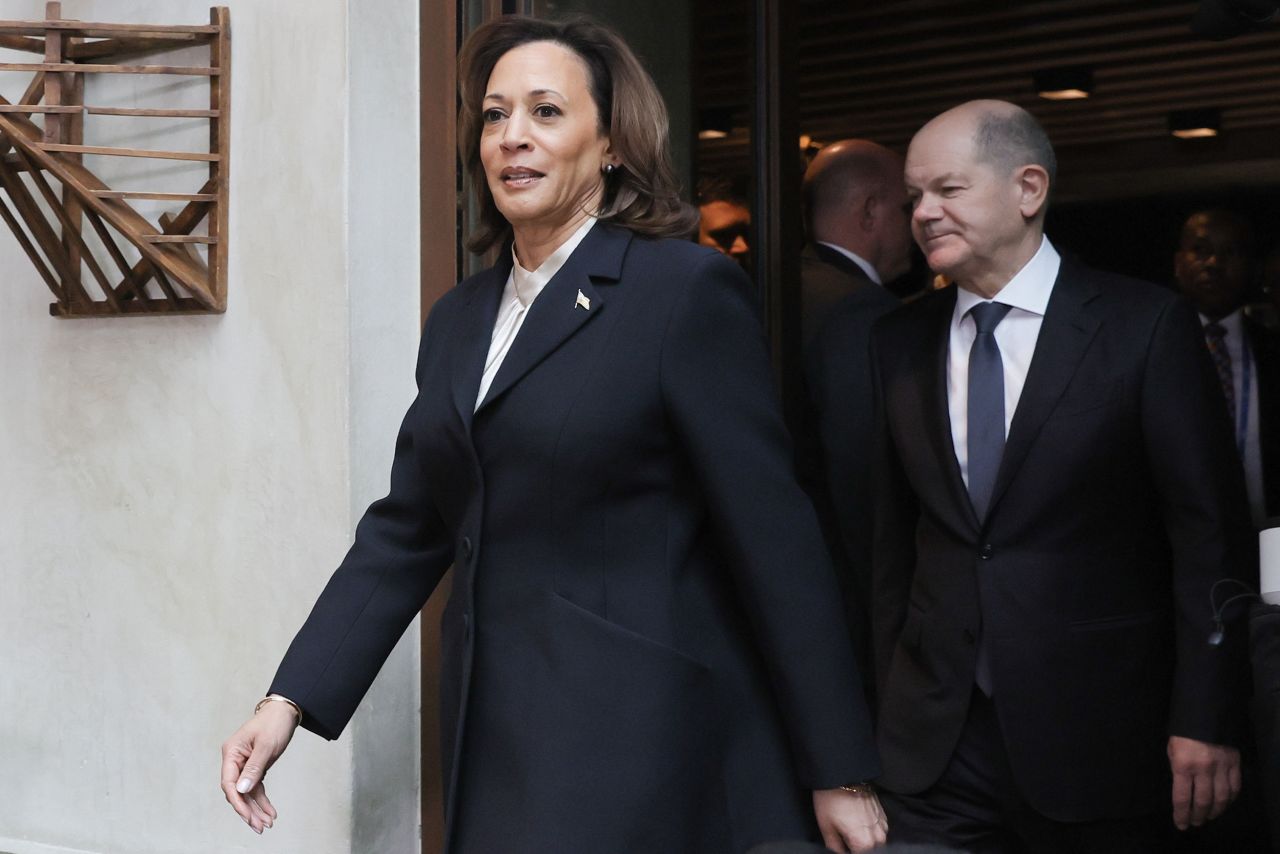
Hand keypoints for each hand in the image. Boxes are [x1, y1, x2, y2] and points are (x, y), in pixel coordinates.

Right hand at [220, 702, 298, 832]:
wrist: (286, 711)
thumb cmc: (274, 723)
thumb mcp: (266, 745)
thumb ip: (254, 768)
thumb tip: (241, 790)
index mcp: (231, 752)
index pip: (228, 782)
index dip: (237, 801)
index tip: (247, 815)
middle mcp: (234, 760)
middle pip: (237, 791)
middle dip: (248, 810)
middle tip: (259, 826)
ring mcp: (244, 765)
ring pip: (247, 792)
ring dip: (256, 809)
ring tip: (266, 824)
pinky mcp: (255, 768)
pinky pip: (255, 788)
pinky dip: (262, 800)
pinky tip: (270, 812)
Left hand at [813, 787, 887, 851]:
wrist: (843, 773)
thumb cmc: (831, 799)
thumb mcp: (826, 827)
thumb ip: (835, 848)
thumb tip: (838, 853)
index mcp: (864, 843)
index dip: (848, 852)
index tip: (842, 846)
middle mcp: (878, 837)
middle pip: (868, 851)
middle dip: (857, 847)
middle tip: (844, 840)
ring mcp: (883, 825)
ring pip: (875, 843)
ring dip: (864, 842)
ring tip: (850, 831)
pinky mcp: (883, 815)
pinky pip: (879, 832)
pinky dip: (869, 832)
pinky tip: (857, 823)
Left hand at [1168, 735, 1240, 830]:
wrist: (1205, 713)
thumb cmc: (1182, 732)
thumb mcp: (1172, 750)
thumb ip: (1178, 770)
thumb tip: (1183, 790)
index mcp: (1183, 765)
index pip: (1182, 798)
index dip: (1181, 815)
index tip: (1180, 825)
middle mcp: (1203, 769)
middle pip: (1202, 801)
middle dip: (1198, 816)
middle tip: (1195, 823)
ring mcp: (1221, 767)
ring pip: (1221, 798)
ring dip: (1215, 811)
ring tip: (1208, 817)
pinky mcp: (1235, 763)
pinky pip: (1235, 787)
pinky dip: (1230, 799)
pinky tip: (1224, 804)